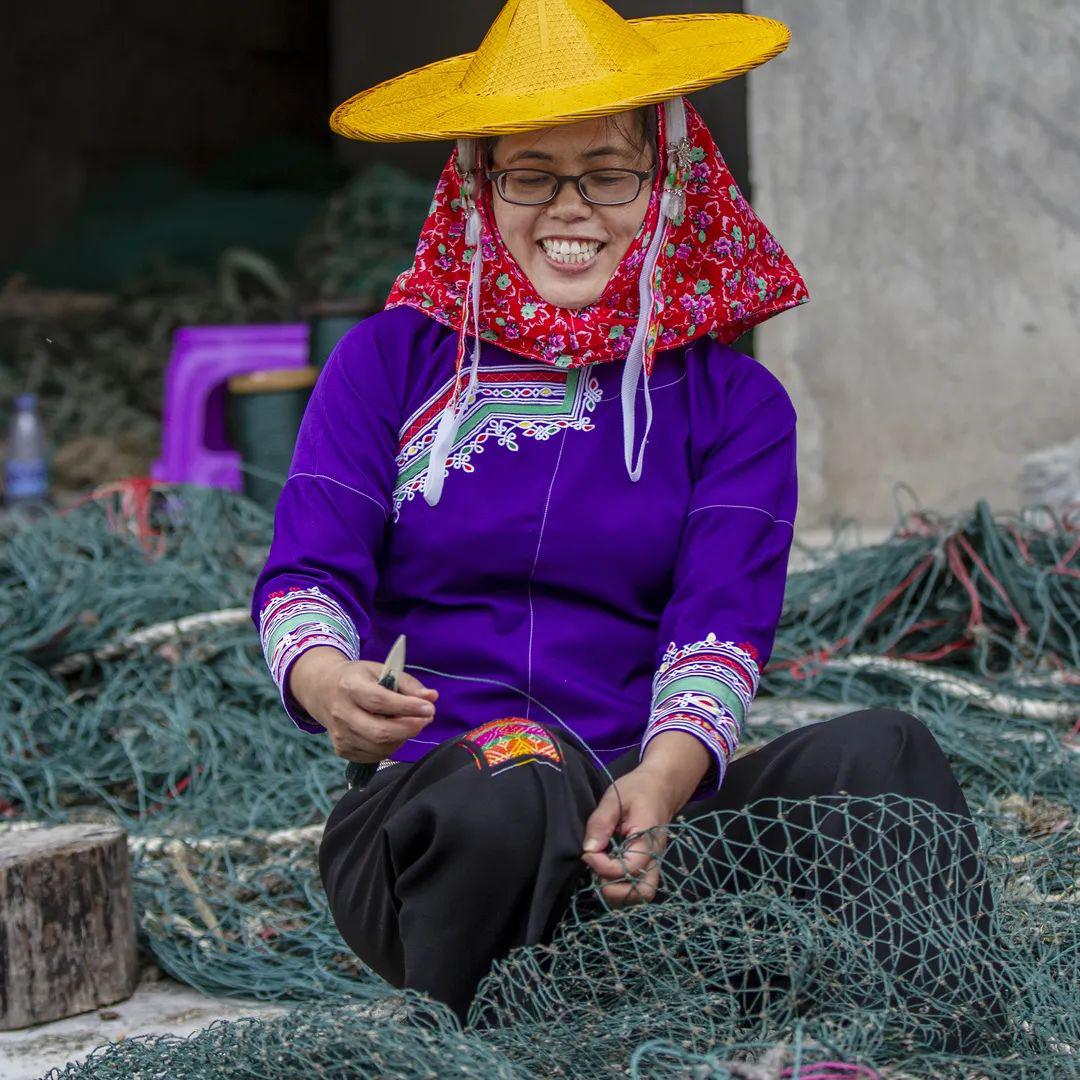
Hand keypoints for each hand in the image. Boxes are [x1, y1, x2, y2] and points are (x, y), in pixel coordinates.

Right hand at [289, 648, 437, 762]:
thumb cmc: (358, 678)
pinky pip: (374, 756)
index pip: (379, 701)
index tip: (429, 708)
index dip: (406, 707)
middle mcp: (341, 713)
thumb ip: (407, 684)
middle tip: (426, 719)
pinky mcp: (341, 750)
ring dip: (402, 738)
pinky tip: (394, 733)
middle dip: (409, 728)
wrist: (323, 690)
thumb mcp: (381, 670)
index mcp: (350, 687)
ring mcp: (340, 735)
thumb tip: (431, 697)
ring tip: (410, 723)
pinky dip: (390, 747)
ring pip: (379, 747)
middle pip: (379, 731)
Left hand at [580, 763, 683, 908]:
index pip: (628, 868)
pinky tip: (605, 876)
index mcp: (647, 839)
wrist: (661, 787)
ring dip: (619, 893)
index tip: (587, 853)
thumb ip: (600, 823)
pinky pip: (639, 887)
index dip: (603, 866)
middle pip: (643, 892)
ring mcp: (654, 863)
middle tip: (595, 872)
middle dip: (615, 890)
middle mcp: (655, 857)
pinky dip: (622, 889)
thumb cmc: (637, 790)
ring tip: (599, 875)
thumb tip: (588, 850)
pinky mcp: (649, 865)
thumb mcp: (614, 798)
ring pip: (642, 894)